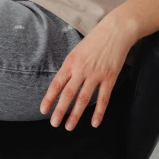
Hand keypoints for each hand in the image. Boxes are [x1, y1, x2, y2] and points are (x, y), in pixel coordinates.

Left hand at [39, 13, 136, 130]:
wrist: (115, 31)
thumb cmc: (95, 40)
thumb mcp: (77, 50)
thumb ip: (71, 66)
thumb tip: (63, 83)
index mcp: (71, 61)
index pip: (57, 82)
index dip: (49, 97)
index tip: (43, 110)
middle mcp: (82, 69)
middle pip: (68, 93)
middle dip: (60, 110)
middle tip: (54, 124)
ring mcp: (96, 74)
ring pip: (84, 99)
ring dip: (75, 114)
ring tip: (69, 127)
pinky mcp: (109, 77)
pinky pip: (103, 98)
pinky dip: (99, 112)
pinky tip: (94, 123)